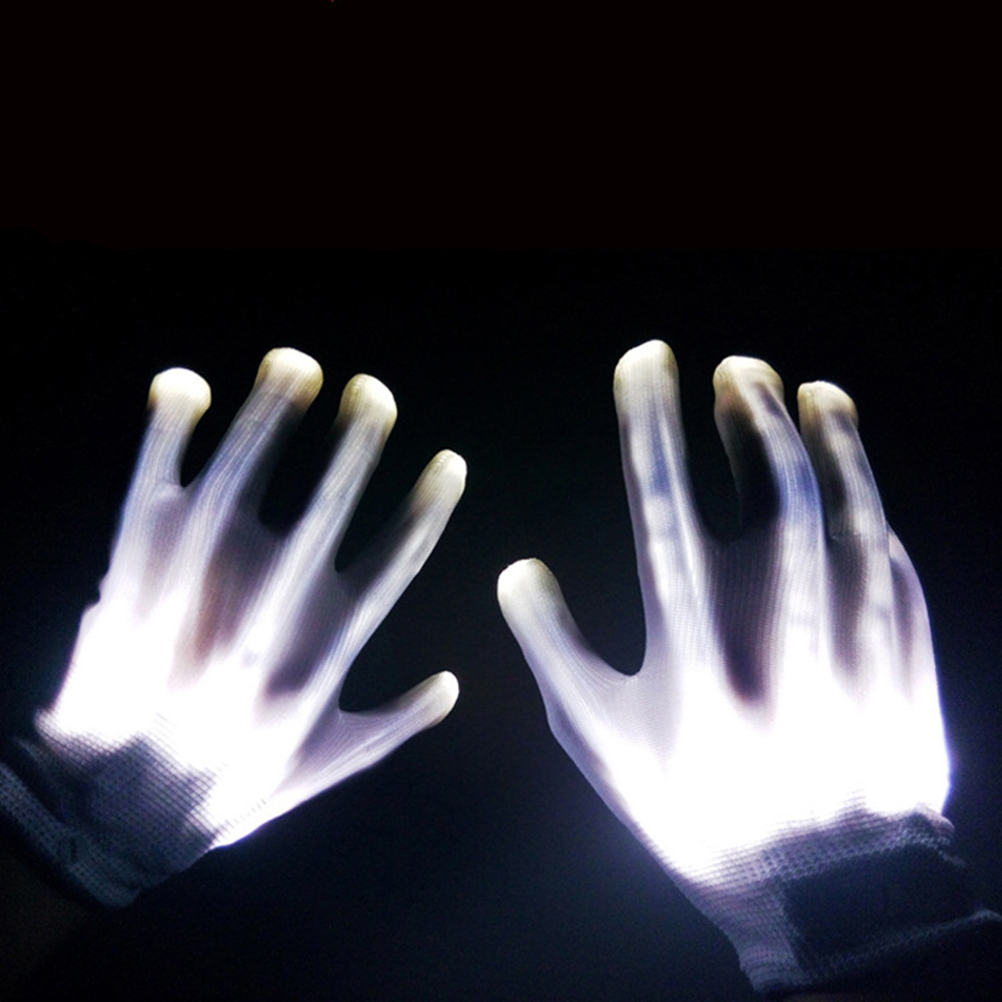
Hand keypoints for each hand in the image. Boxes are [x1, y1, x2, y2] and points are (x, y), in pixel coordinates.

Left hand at [0, 349, 464, 906]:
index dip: (425, 510)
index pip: (390, 567)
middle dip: (353, 447)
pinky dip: (163, 434)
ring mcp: (194, 593)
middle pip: (320, 514)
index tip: (450, 461)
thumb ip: (395, 725)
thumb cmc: (231, 783)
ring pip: (236, 486)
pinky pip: (147, 490)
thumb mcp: (325, 765)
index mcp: (319, 654)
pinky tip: (185, 383)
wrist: (111, 811)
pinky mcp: (129, 575)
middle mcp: (263, 617)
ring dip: (268, 421)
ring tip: (296, 364)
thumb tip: (457, 686)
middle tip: (374, 392)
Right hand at [499, 341, 991, 994]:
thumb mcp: (601, 750)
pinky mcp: (910, 669)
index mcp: (693, 668)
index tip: (643, 359)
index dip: (652, 428)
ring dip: (831, 445)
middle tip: (734, 365)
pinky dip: (872, 512)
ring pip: (851, 523)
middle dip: (750, 417)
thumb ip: (553, 657)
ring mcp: (857, 658)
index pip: (665, 519)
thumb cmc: (693, 813)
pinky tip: (853, 477)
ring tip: (807, 389)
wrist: (827, 897)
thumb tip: (517, 570)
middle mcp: (779, 653)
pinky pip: (897, 573)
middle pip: (775, 505)